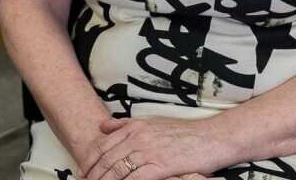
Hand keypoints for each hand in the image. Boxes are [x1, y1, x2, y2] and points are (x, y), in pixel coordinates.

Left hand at [81, 116, 228, 179]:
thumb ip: (125, 125)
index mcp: (135, 127)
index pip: (102, 145)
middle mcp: (138, 137)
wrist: (212, 138)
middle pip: (106, 160)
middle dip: (93, 175)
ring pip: (117, 171)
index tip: (83, 172)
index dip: (89, 161)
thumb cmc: (184, 133)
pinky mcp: (161, 166)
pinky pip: (135, 179)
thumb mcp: (152, 122)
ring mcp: (149, 151)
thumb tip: (102, 126)